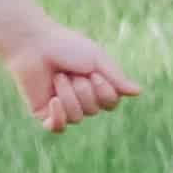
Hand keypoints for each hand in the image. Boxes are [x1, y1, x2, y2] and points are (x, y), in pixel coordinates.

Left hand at [0, 23, 140, 134]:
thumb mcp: (97, 60)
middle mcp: (81, 99)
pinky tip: (54, 99)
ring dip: (68, 95)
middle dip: (83, 90)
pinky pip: (57, 127)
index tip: (92, 72)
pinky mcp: (44, 113)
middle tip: (70, 71)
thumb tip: (138, 92)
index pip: (111, 102)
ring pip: (77, 117)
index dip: (104, 90)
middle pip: (94, 110)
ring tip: (57, 77)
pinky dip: (58, 115)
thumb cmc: (67, 47)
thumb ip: (117, 77)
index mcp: (96, 86)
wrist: (34, 44)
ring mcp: (63, 108)